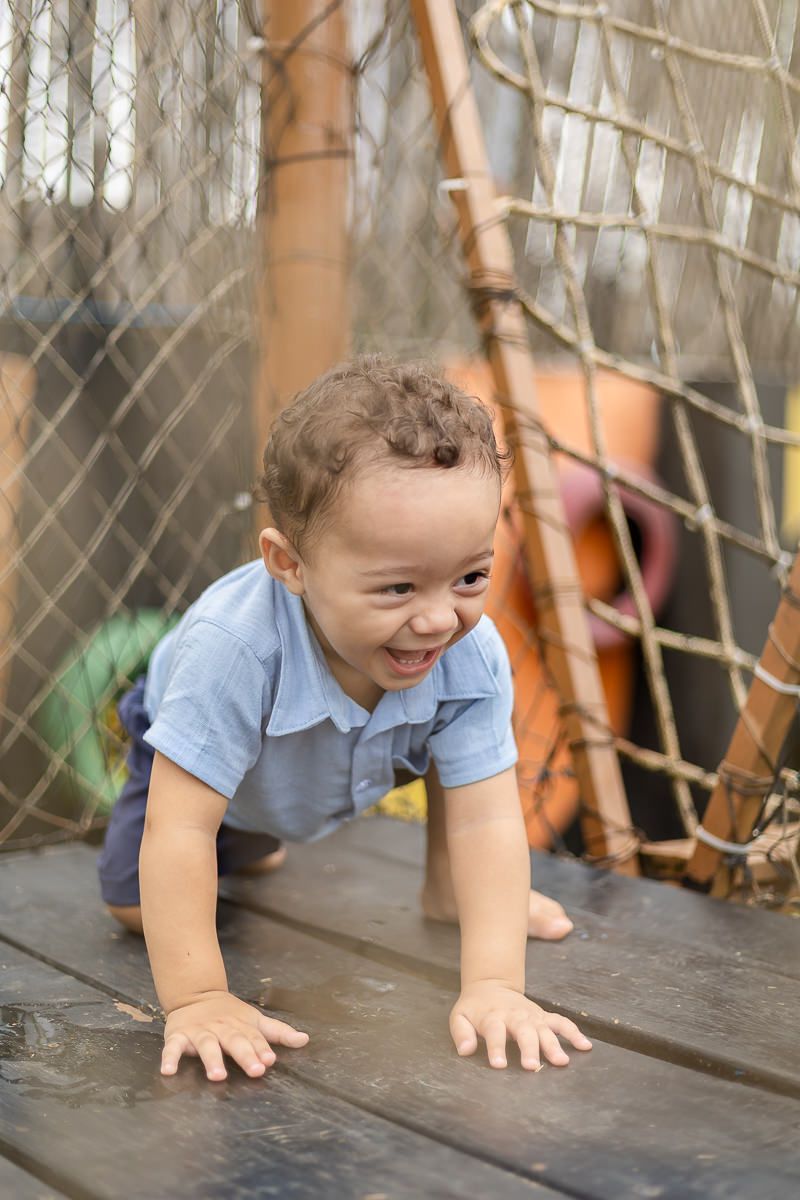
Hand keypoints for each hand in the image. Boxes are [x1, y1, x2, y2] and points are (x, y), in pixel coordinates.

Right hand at [161, 989, 308, 1080]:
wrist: (196, 994)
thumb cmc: (230, 1014)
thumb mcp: (255, 1020)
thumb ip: (278, 1032)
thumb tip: (305, 1040)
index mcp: (241, 1026)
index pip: (254, 1038)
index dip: (262, 1049)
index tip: (270, 1060)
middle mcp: (222, 1029)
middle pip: (235, 1042)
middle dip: (245, 1055)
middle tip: (255, 1070)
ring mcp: (200, 1032)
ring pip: (206, 1046)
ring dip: (212, 1060)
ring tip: (218, 1076)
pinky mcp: (178, 1036)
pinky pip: (173, 1048)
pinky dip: (170, 1058)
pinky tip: (168, 1071)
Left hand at [450, 980, 591, 1069]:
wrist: (490, 986)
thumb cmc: (474, 1009)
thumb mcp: (459, 1017)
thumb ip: (461, 1033)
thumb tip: (465, 1051)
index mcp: (493, 1017)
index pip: (495, 1033)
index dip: (496, 1048)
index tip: (499, 1065)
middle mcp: (515, 1016)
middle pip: (524, 1032)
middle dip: (529, 1049)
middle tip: (532, 1067)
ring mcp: (532, 1016)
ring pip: (545, 1029)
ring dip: (553, 1045)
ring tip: (562, 1062)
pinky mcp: (543, 1016)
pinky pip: (561, 1023)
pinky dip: (574, 1032)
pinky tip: (585, 1046)